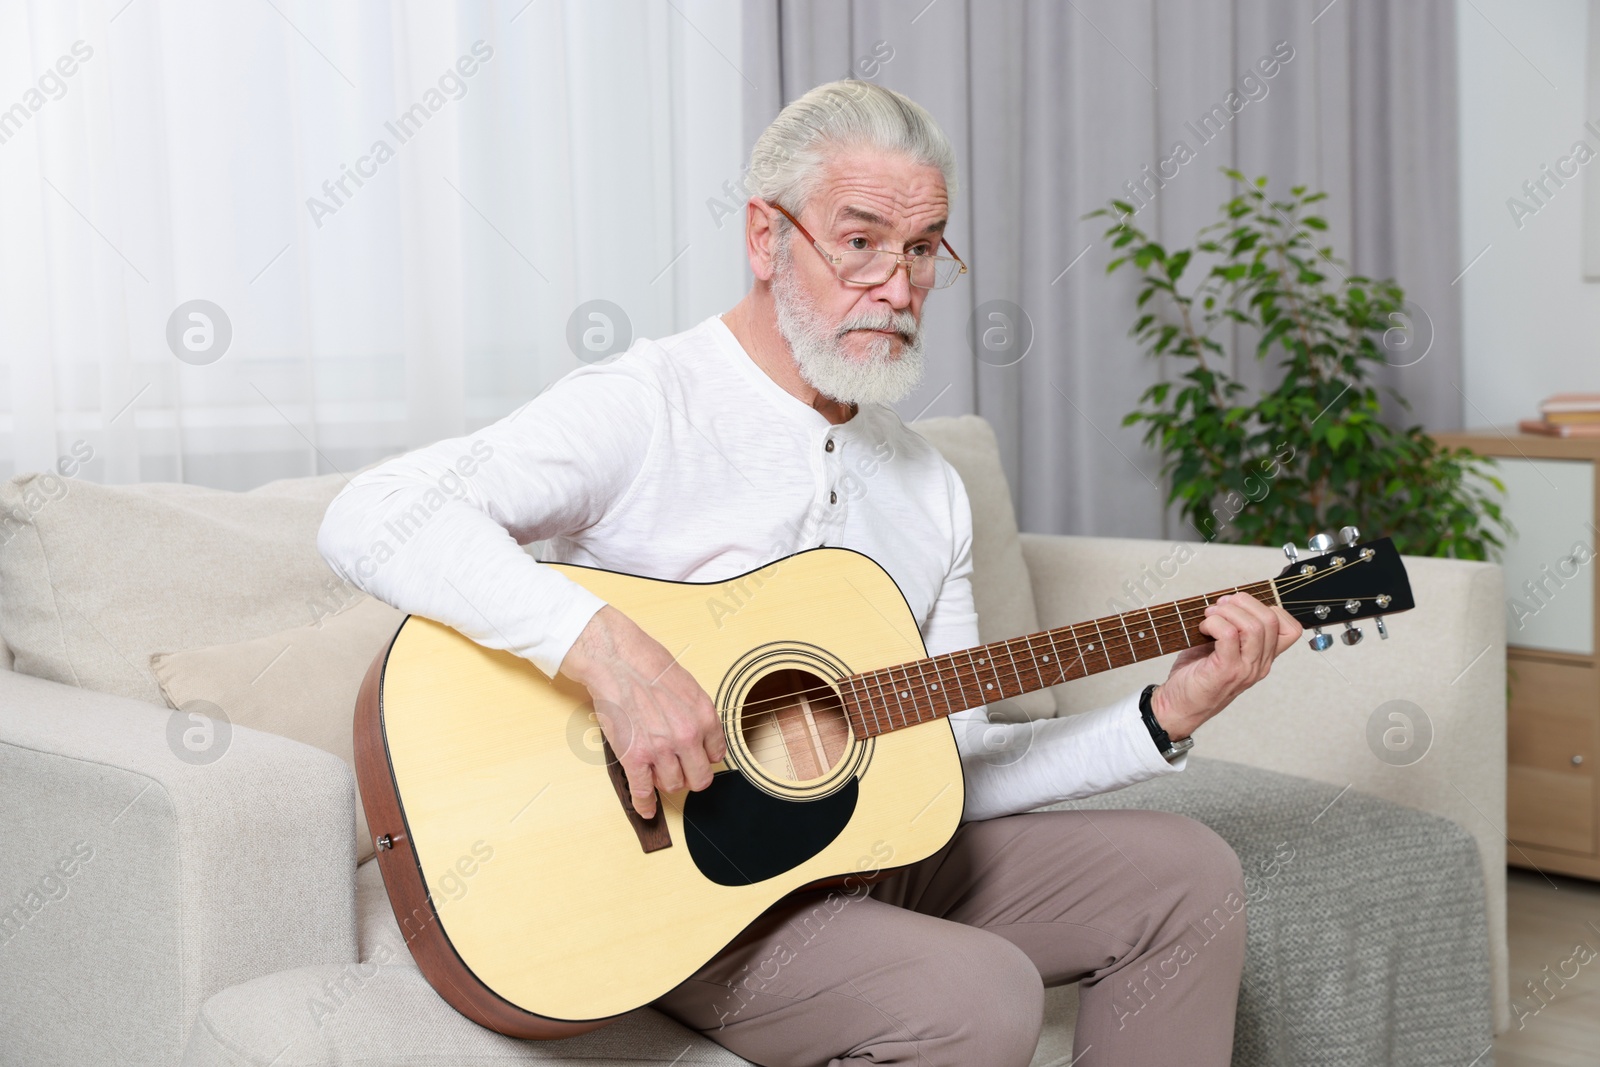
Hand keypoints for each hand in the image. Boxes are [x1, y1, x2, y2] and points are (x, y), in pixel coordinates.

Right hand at [557, 605, 726, 818]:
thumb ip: (695, 714)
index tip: (696, 759)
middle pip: (699, 779)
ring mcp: (662, 750)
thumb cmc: (647, 665)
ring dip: (665, 783)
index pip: (715, 755)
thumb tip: (696, 735)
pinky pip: (643, 792)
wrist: (616, 660)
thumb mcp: (688, 686)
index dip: (703, 758)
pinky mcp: (635, 758)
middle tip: (678, 771)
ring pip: (673, 786)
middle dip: (689, 776)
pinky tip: (646, 808)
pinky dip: (645, 804)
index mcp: (704, 717)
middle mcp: (688, 737)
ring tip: (656, 773)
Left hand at [1151, 592, 1301, 740]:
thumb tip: (1229, 600)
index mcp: (1263, 658)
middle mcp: (1259, 665)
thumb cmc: (1197, 675)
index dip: (1269, 607)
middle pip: (1271, 620)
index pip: (1291, 629)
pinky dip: (1214, 623)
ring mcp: (1245, 669)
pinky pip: (1229, 634)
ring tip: (1209, 616)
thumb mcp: (1222, 650)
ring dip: (1227, 611)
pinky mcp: (1226, 671)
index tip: (1241, 606)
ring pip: (1254, 626)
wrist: (1178, 706)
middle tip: (1219, 606)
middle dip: (1243, 602)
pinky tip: (1203, 628)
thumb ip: (1234, 629)